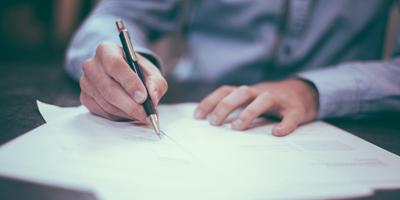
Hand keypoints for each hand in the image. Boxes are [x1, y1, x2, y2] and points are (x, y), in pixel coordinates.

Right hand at [79, 42, 167, 121]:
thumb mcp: (152, 73)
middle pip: (109, 89)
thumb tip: (152, 98)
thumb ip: (156, 83)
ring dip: (128, 112)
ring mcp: (86, 82)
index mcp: (106, 50)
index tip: (143, 97)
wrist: (125, 76)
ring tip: (143, 114)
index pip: (115, 65)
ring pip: (107, 103)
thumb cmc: (138, 71)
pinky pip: (103, 112)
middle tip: (147, 114)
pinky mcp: (85, 97)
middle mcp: (91, 65)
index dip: (129, 83)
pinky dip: (120, 116)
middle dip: (131, 105)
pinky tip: (130, 113)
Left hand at [194, 79, 318, 135]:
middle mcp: (261, 92)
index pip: (226, 91)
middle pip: (241, 92)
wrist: (305, 92)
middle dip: (225, 106)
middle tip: (214, 122)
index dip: (210, 101)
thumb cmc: (272, 100)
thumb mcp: (251, 100)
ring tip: (237, 127)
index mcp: (248, 92)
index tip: (197, 116)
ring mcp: (279, 100)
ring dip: (249, 112)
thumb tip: (212, 122)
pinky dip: (284, 124)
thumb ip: (236, 107)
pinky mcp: (296, 110)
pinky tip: (276, 133)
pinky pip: (290, 116)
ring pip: (263, 100)